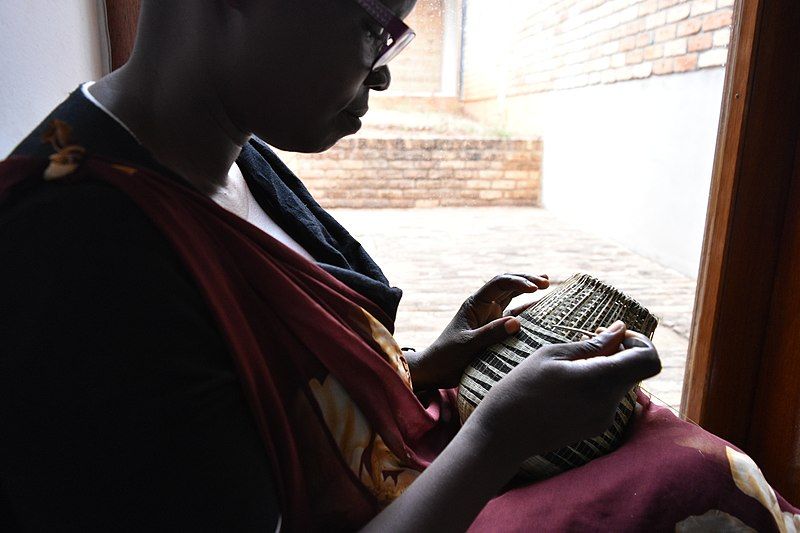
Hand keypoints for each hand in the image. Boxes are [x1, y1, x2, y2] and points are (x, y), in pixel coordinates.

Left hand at [405, 273, 549, 390]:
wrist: (436, 370)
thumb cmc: (447, 355)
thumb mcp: (468, 345)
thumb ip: (490, 333)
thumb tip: (517, 322)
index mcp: (475, 304)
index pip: (499, 284)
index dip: (518, 281)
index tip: (535, 288)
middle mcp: (484, 307)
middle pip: (508, 285)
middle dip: (526, 280)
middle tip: (546, 281)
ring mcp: (490, 317)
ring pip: (512, 298)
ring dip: (527, 291)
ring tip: (546, 285)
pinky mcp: (494, 330)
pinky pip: (514, 317)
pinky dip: (527, 312)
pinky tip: (540, 310)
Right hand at [465, 321, 660, 463]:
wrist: (503, 435)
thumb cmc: (521, 387)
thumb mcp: (552, 355)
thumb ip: (593, 344)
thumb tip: (621, 330)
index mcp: (600, 381)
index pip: (650, 360)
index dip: (639, 342)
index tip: (613, 335)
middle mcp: (609, 404)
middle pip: (636, 370)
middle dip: (621, 350)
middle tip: (591, 337)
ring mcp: (604, 419)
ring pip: (621, 383)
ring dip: (607, 366)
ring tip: (573, 359)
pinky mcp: (595, 428)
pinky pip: (608, 398)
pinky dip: (597, 383)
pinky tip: (569, 380)